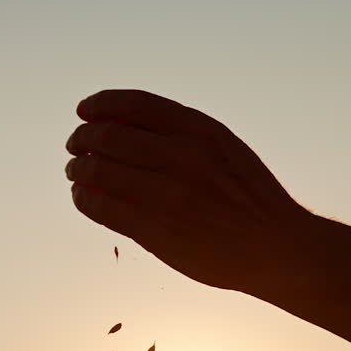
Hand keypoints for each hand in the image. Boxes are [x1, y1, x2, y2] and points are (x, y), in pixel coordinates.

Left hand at [64, 89, 312, 292]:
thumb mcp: (224, 148)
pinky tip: (82, 197)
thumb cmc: (248, 196)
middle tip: (74, 144)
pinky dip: (84, 199)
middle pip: (108, 136)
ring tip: (75, 171)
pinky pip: (103, 208)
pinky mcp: (156, 230)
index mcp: (200, 130)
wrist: (276, 246)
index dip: (101, 104)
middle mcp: (182, 156)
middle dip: (82, 137)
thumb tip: (122, 123)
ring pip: (99, 171)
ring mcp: (167, 194)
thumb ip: (181, 133)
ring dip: (78, 169)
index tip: (84, 110)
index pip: (135, 104)